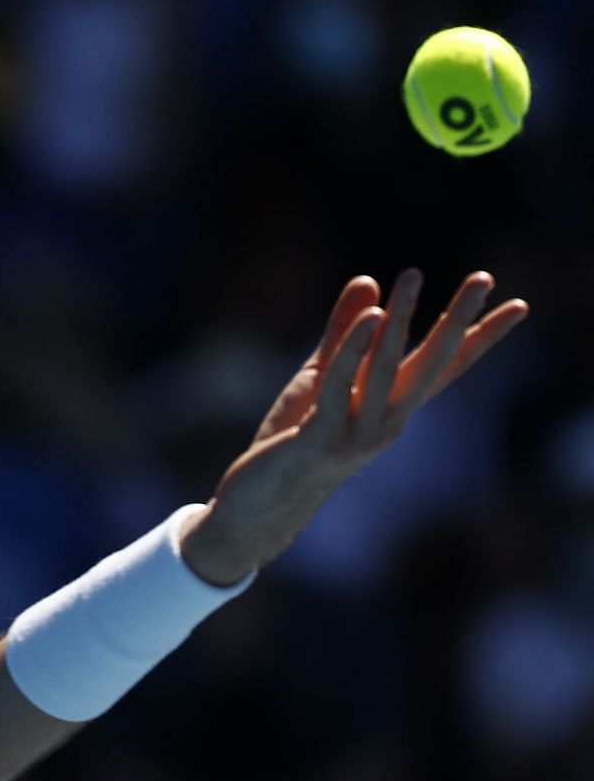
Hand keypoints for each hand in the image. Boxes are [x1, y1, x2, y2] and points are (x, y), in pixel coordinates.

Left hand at [178, 269, 528, 586]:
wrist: (259, 505)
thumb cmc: (290, 442)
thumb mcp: (320, 379)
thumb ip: (342, 334)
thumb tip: (369, 280)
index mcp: (392, 409)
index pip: (446, 367)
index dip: (481, 337)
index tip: (521, 304)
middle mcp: (387, 423)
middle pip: (431, 364)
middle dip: (458, 319)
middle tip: (484, 277)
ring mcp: (359, 435)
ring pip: (387, 369)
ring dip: (401, 319)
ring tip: (413, 275)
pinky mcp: (324, 440)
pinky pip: (342, 386)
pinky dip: (354, 348)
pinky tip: (370, 315)